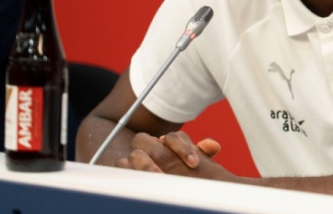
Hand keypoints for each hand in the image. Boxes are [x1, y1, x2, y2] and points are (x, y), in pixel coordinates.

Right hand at [115, 131, 234, 181]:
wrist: (163, 194)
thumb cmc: (184, 175)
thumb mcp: (194, 163)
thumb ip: (202, 152)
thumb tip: (213, 146)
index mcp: (166, 144)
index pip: (172, 137)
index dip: (182, 147)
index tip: (194, 164)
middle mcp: (148, 149)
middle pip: (142, 140)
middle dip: (154, 154)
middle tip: (165, 174)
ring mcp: (134, 162)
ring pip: (130, 157)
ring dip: (141, 167)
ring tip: (155, 180)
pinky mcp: (123, 175)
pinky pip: (119, 171)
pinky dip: (127, 175)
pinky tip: (139, 186)